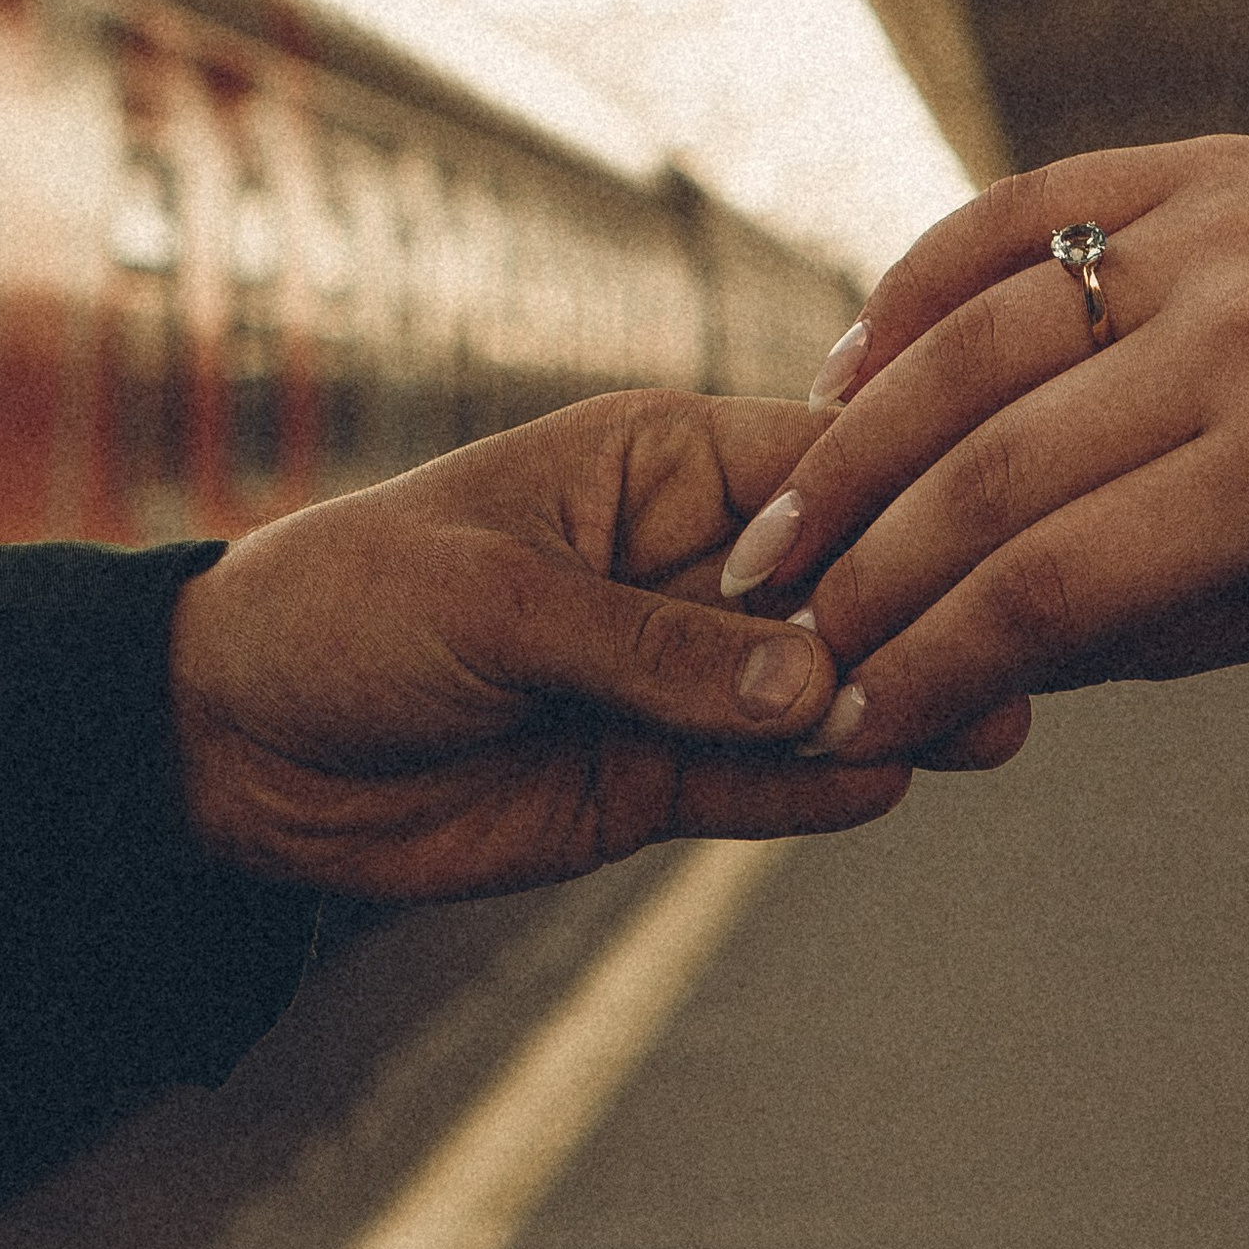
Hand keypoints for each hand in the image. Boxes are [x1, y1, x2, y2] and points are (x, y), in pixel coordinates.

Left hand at [169, 390, 925, 898]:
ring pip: (814, 691)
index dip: (910, 492)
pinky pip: (759, 782)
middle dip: (920, 610)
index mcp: (656, 463)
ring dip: (893, 703)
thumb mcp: (494, 604)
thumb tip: (811, 682)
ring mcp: (676, 678)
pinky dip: (821, 787)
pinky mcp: (651, 779)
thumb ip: (655, 650)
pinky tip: (893, 779)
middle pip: (840, 581)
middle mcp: (688, 562)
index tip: (998, 526)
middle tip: (1021, 648)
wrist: (226, 746)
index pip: (819, 462)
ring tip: (993, 718)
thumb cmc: (345, 611)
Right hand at [757, 140, 1248, 751]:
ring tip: (784, 524)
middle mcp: (1242, 335)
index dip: (927, 668)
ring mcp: (1217, 230)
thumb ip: (1142, 633)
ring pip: (973, 339)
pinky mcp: (1203, 157)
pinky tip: (852, 369)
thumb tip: (955, 668)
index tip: (848, 722)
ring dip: (856, 442)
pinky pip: (1016, 214)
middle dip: (865, 573)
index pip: (1048, 589)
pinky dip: (917, 286)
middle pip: (990, 471)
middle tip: (779, 636)